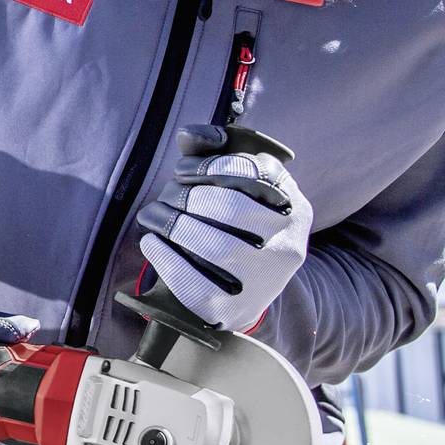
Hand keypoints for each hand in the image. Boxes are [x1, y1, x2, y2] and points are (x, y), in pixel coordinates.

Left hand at [135, 125, 310, 329]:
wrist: (245, 292)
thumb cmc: (235, 226)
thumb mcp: (236, 188)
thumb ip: (214, 154)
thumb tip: (190, 134)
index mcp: (293, 206)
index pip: (255, 173)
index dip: (211, 166)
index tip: (181, 170)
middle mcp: (288, 244)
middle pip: (233, 208)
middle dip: (187, 196)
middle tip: (164, 196)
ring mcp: (266, 281)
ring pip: (218, 246)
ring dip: (173, 224)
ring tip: (151, 215)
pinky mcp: (236, 310)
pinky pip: (198, 286)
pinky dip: (167, 260)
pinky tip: (151, 243)